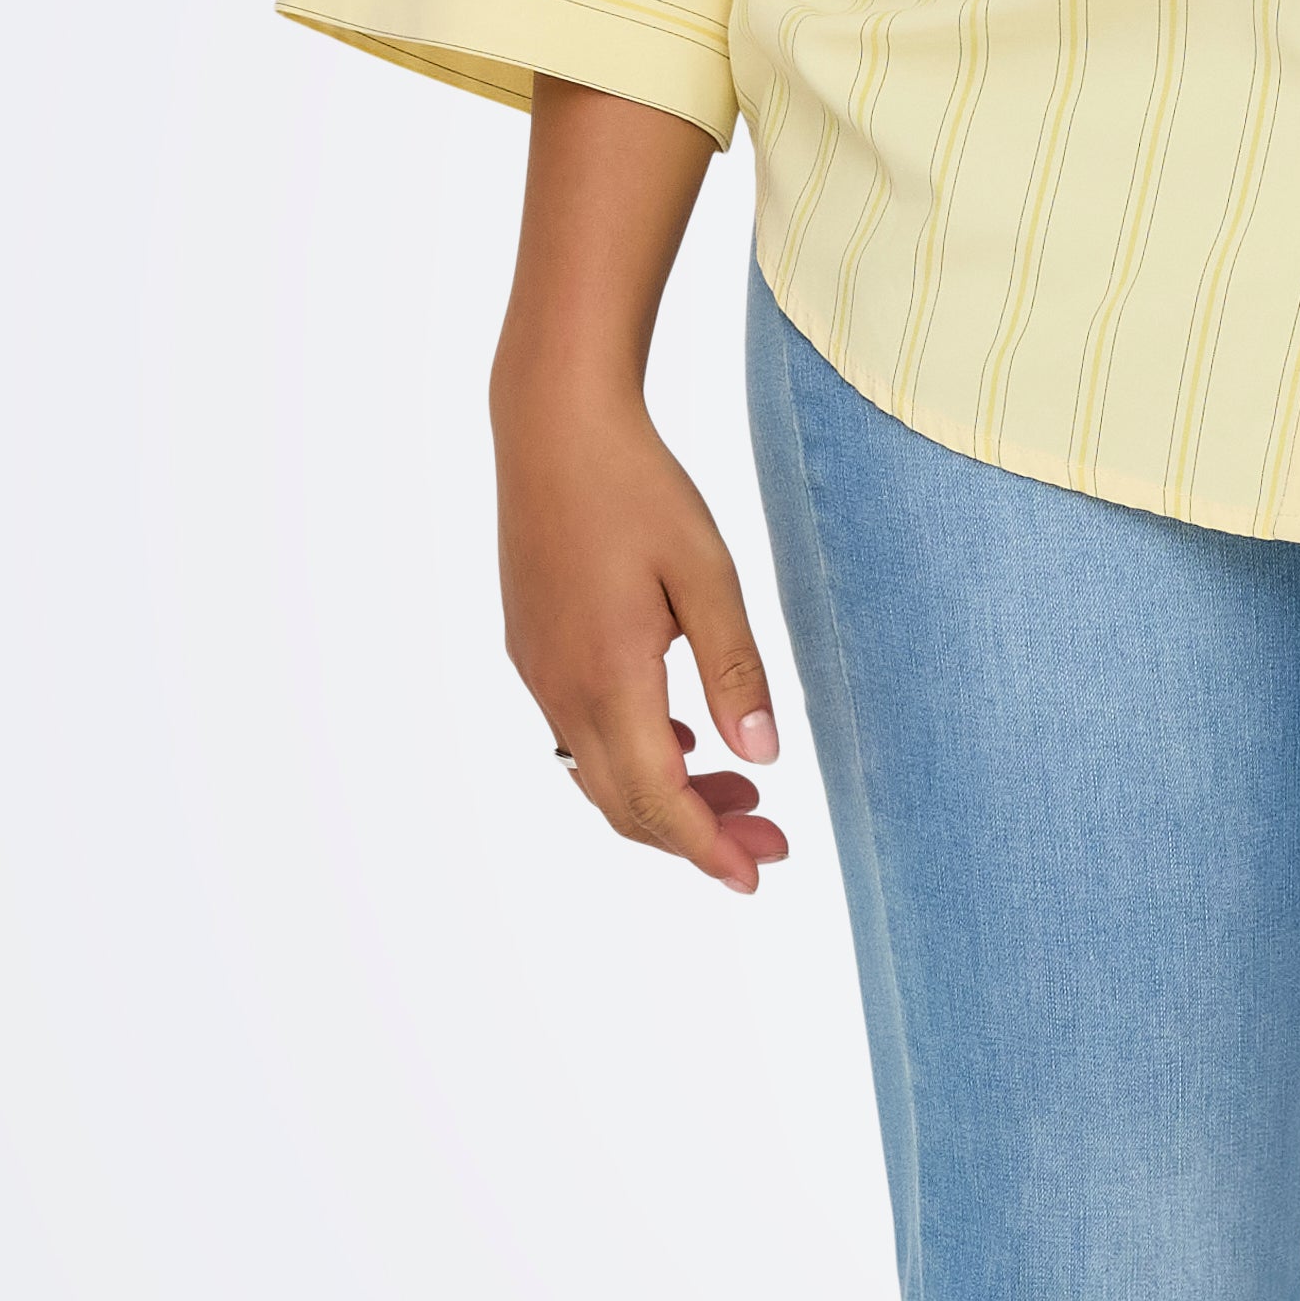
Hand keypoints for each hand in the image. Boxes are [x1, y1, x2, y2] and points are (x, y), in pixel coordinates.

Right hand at [495, 369, 790, 889]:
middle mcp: (561, 688)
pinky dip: (633, 758)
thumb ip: (735, 670)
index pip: (658, 799)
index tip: (756, 873)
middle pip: (625, 803)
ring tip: (740, 792)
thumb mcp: (707, 575)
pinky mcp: (532, 649)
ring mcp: (538, 672)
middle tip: (767, 838)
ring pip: (598, 774)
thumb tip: (763, 757)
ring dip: (665, 797)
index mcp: (609, 678)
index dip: (707, 848)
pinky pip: (579, 734)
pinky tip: (682, 739)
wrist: (552, 427)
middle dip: (696, 836)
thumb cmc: (637, 489)